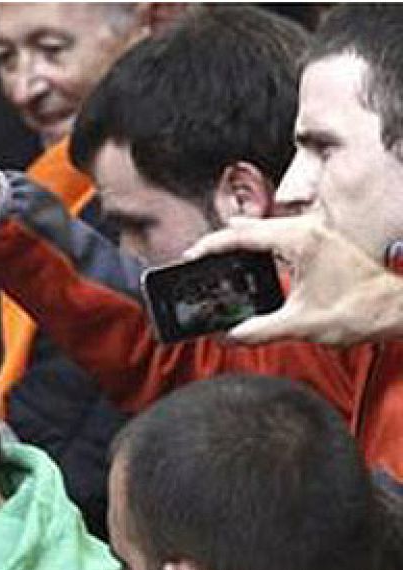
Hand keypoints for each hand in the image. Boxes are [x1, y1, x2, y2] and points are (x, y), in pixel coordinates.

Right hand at [184, 215, 402, 345]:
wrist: (398, 310)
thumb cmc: (360, 310)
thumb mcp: (301, 325)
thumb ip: (258, 331)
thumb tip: (228, 337)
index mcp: (299, 240)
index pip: (241, 236)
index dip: (210, 246)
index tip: (189, 258)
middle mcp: (307, 231)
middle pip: (250, 229)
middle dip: (220, 244)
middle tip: (197, 261)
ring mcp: (316, 236)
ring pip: (265, 232)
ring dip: (240, 246)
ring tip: (217, 263)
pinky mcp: (322, 246)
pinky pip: (280, 240)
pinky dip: (259, 250)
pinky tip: (251, 266)